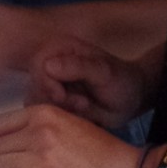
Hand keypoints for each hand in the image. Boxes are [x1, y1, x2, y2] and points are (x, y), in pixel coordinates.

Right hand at [25, 35, 148, 127]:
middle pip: (34, 87)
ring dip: (59, 111)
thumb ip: (78, 66)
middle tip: (82, 104)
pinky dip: (59, 118)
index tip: (64, 97)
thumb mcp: (104, 72)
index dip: (47, 85)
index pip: (38, 66)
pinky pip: (44, 114)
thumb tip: (47, 65)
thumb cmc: (121, 80)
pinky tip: (78, 116)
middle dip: (55, 101)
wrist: (132, 99)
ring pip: (37, 103)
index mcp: (61, 49)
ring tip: (84, 108)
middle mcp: (51, 64)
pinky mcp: (54, 102)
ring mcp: (52, 84)